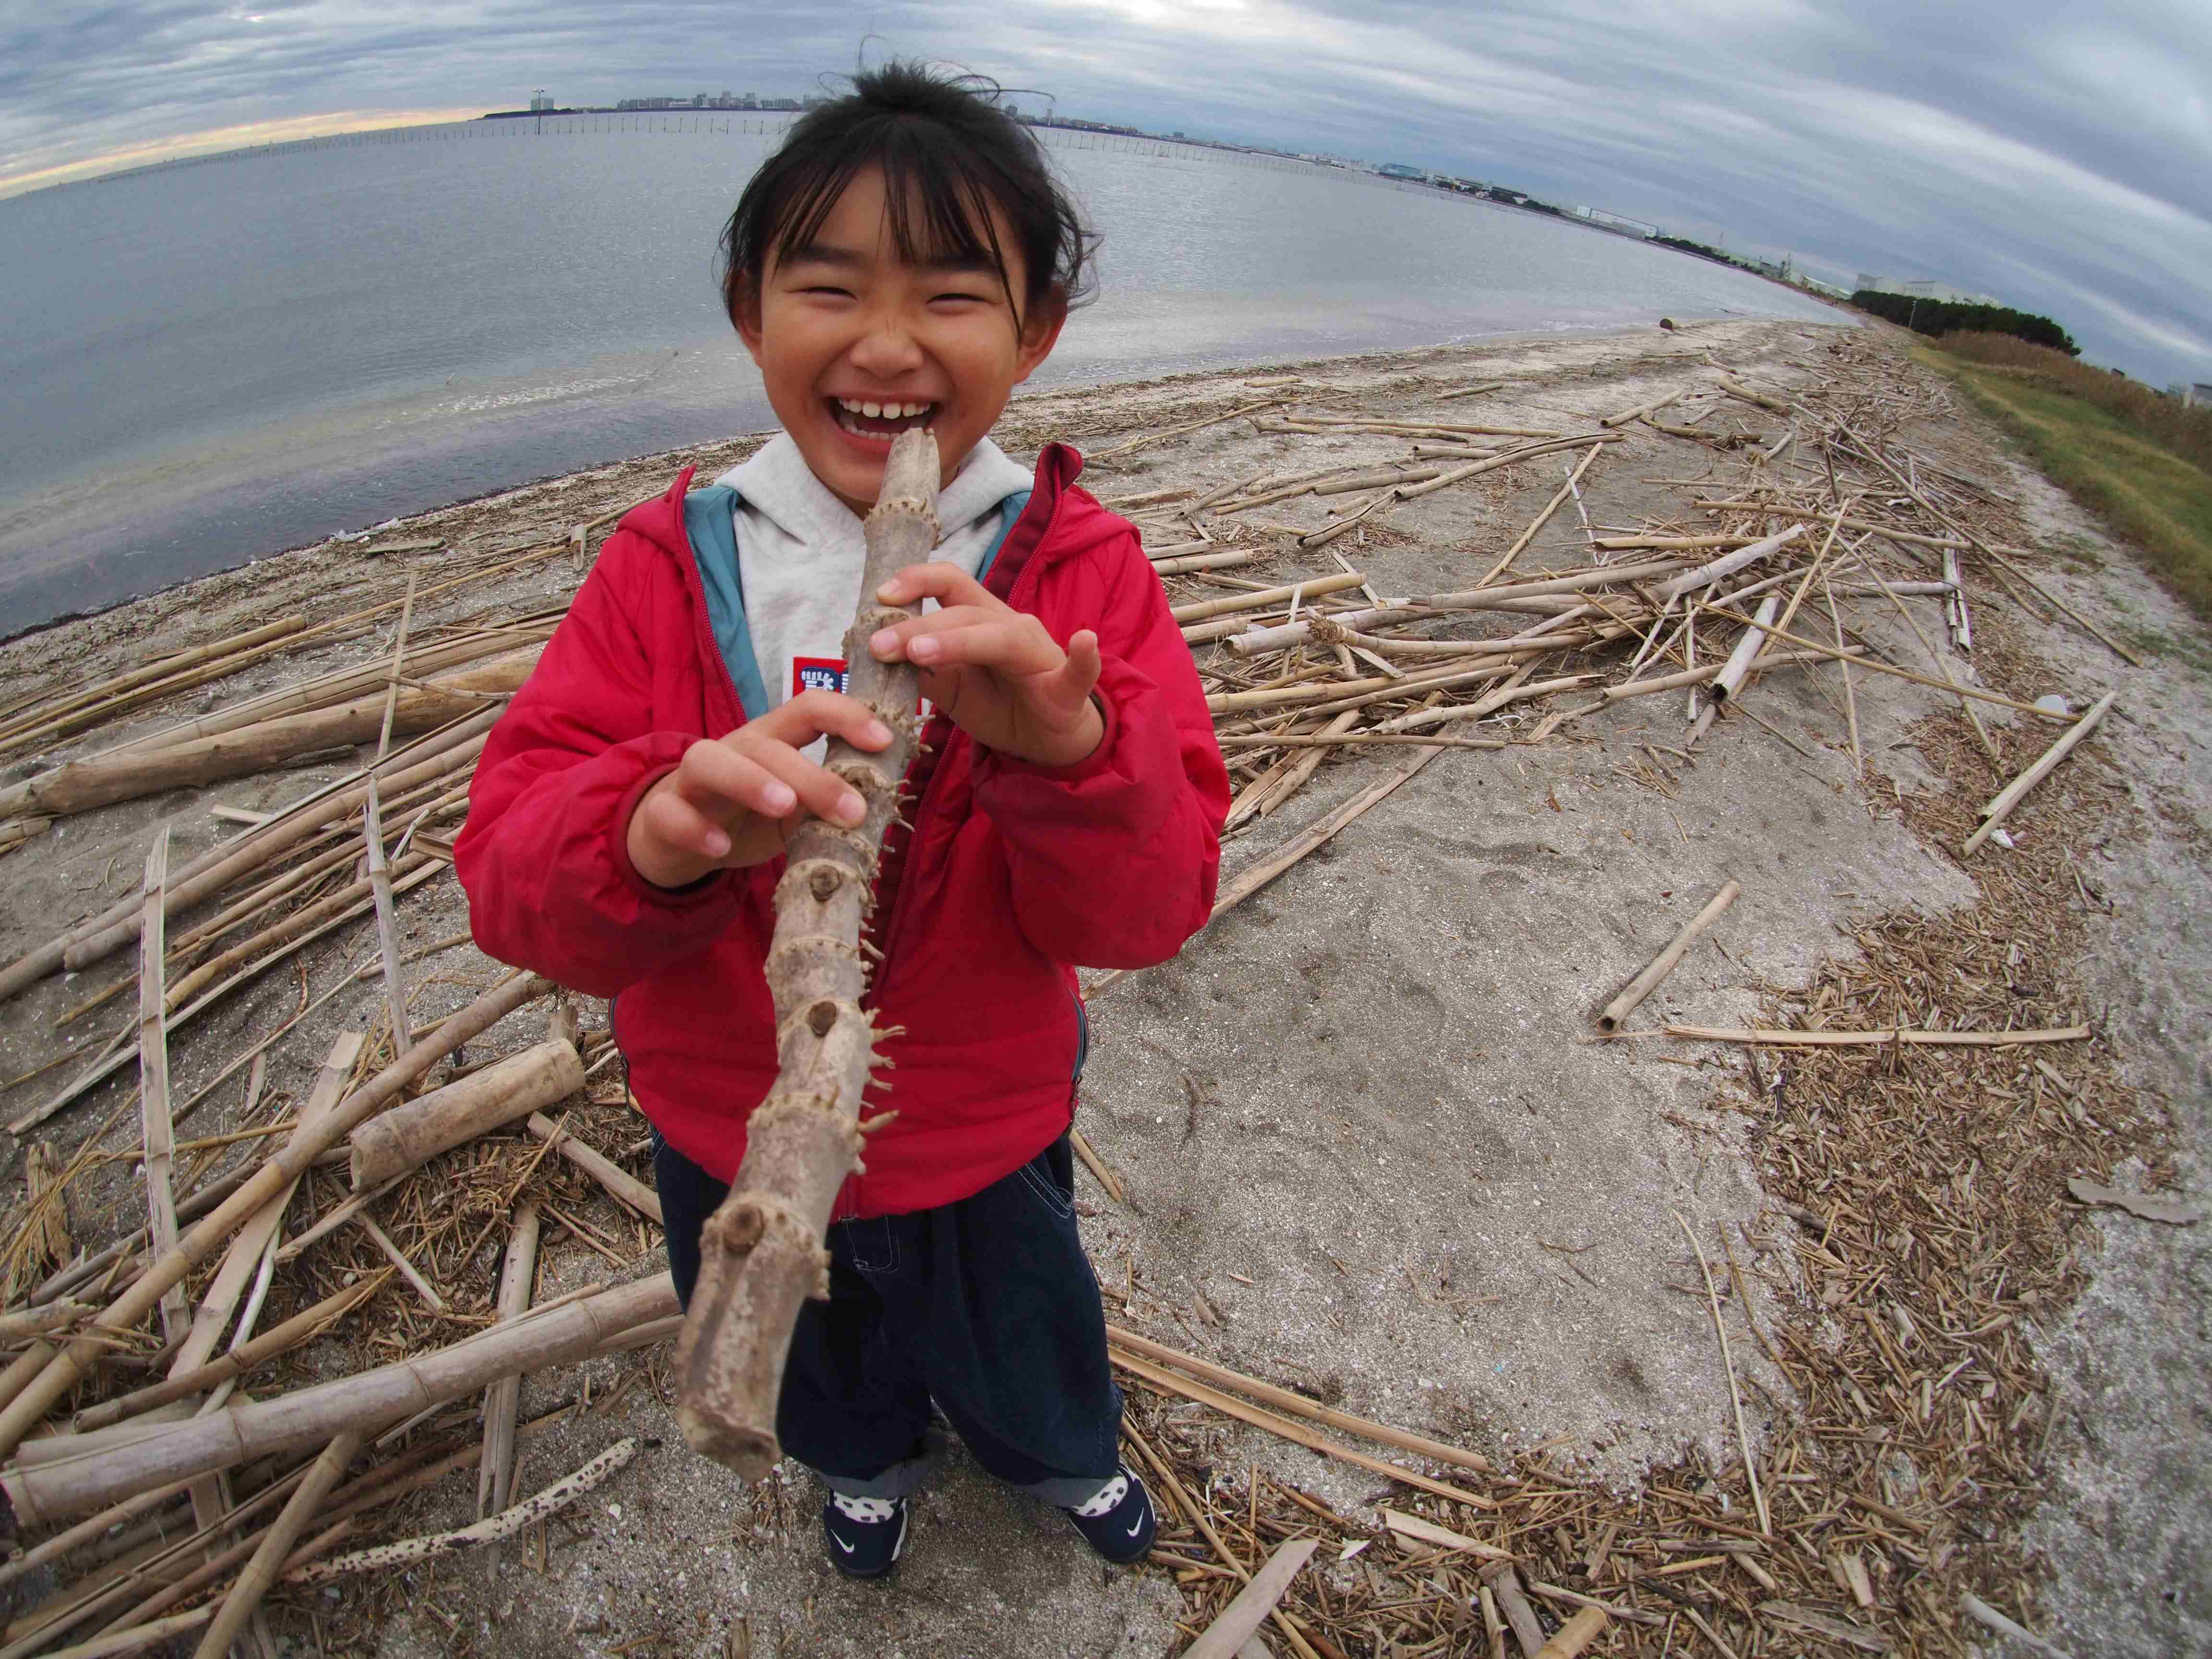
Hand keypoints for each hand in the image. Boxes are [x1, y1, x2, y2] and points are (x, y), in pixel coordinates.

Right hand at [625, 690, 892, 888]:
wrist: (676, 837)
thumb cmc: (748, 815)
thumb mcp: (794, 810)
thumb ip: (826, 803)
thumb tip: (875, 807)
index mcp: (772, 741)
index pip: (809, 708)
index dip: (847, 715)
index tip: (885, 740)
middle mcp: (734, 750)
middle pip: (768, 746)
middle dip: (813, 776)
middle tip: (852, 811)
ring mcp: (693, 779)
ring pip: (710, 762)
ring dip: (750, 781)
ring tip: (784, 805)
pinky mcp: (664, 812)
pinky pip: (672, 813)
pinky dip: (696, 829)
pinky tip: (721, 848)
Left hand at [867, 563, 1104, 766]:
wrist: (1047, 741)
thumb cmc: (999, 704)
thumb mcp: (950, 687)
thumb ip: (922, 667)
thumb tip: (877, 653)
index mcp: (981, 621)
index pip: (949, 583)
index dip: (916, 581)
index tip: (878, 597)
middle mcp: (1011, 627)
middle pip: (964, 613)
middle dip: (918, 626)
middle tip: (878, 646)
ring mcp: (1041, 655)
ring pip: (1003, 637)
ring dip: (960, 641)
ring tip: (921, 652)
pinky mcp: (1068, 690)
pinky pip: (1080, 671)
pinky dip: (1083, 657)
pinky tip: (1084, 642)